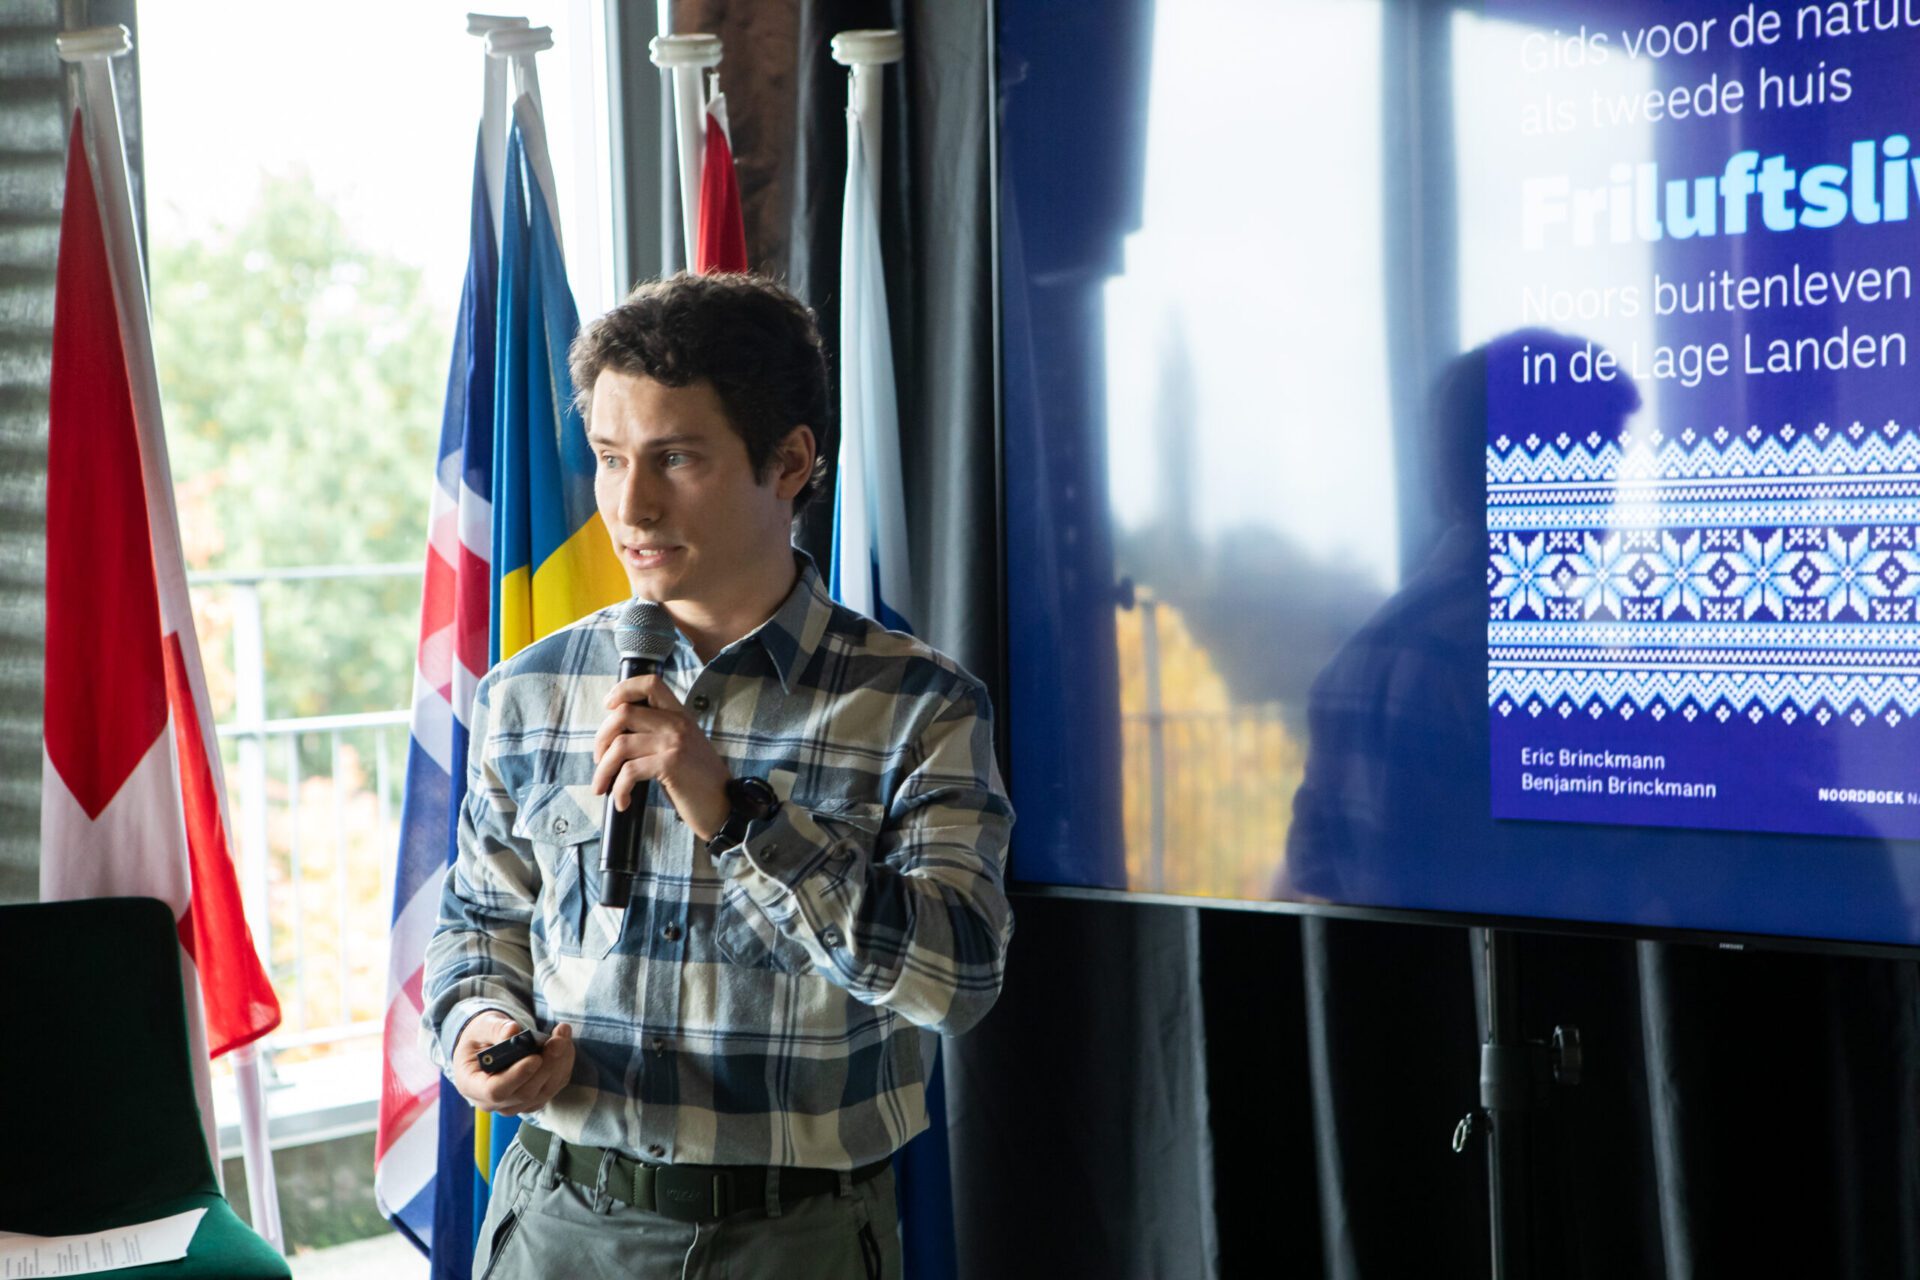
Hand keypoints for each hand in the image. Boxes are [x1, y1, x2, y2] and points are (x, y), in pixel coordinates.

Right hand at [451, 1013, 574, 1116]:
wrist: (487, 1046)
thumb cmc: (481, 1036)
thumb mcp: (481, 1026)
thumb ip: (495, 1029)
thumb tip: (513, 1032)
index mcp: (471, 1084)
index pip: (495, 1091)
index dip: (517, 1076)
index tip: (536, 1057)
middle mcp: (492, 1102)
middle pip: (525, 1092)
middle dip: (547, 1064)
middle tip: (558, 1039)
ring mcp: (514, 1105)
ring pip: (544, 1091)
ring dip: (560, 1062)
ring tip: (563, 1034)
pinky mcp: (534, 1099)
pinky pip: (554, 1086)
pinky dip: (564, 1065)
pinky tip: (564, 1043)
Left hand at [592, 673, 731, 839]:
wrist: (725, 807)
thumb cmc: (698, 783)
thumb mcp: (681, 749)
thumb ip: (658, 734)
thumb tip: (617, 736)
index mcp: (680, 715)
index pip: (650, 683)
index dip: (623, 689)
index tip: (607, 706)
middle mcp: (678, 723)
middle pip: (624, 713)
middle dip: (601, 739)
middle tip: (600, 761)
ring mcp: (675, 742)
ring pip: (620, 744)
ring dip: (604, 770)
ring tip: (602, 787)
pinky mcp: (671, 764)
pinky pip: (630, 771)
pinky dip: (619, 789)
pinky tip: (623, 802)